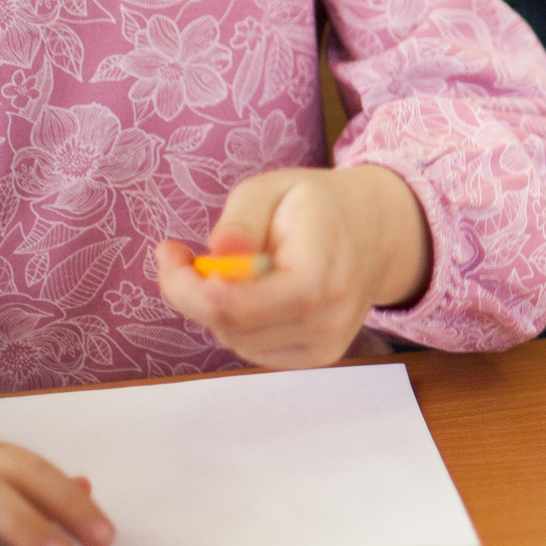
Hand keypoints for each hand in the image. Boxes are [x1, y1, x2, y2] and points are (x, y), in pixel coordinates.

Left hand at [156, 165, 429, 369]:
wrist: (374, 234)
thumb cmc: (315, 207)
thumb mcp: (274, 188)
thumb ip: (242, 218)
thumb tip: (220, 251)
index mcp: (323, 271)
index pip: (251, 304)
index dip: (201, 290)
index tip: (171, 254)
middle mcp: (329, 317)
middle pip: (234, 325)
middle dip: (193, 292)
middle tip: (180, 255)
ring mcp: (326, 343)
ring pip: (236, 340)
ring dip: (216, 308)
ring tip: (226, 271)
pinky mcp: (318, 356)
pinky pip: (253, 349)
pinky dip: (238, 323)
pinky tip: (251, 294)